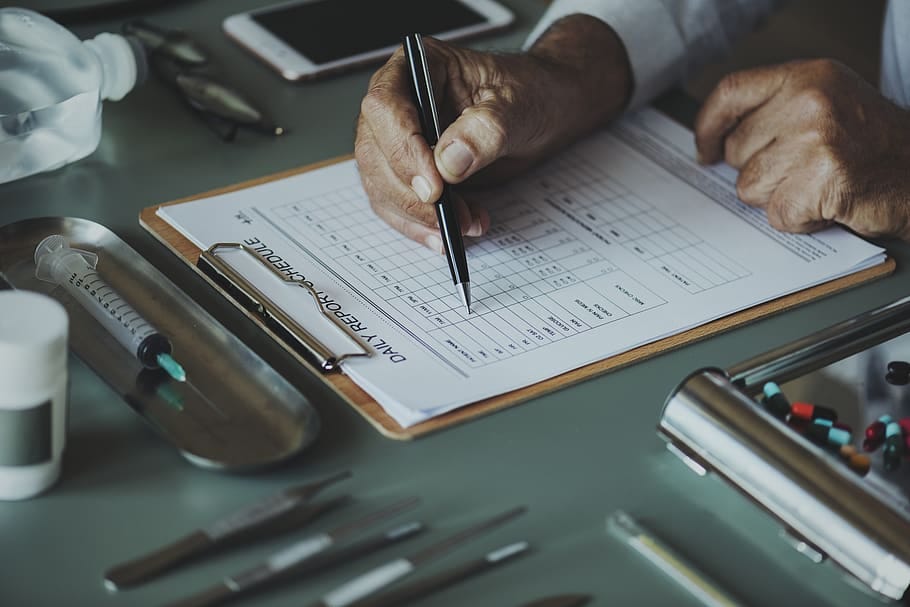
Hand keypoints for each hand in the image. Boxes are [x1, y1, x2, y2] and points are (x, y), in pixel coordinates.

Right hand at [354, 15, 631, 249]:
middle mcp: (399, 102)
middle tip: (449, 217)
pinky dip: (422, 226)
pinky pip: (398, 206)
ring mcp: (398, 140)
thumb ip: (485, 130)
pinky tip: (455, 232)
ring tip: (466, 224)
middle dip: (410, 194)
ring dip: (418, 216)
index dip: (403, 148)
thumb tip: (449, 162)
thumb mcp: (518, 106)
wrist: (543, 112)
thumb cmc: (530, 94)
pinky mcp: (408, 173)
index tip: (434, 186)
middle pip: (375, 152)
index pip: (385, 106)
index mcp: (417, 67)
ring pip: (381, 186)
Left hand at [695, 59, 909, 239]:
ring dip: (779, 196)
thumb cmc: (874, 145)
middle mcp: (808, 101)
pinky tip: (828, 203)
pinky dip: (799, 219)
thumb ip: (775, 112)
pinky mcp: (819, 180)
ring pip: (750, 186)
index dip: (708, 125)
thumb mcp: (827, 104)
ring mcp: (814, 140)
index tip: (705, 149)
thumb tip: (717, 142)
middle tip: (801, 170)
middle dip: (760, 170)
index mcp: (807, 77)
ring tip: (817, 184)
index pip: (731, 92)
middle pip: (737, 149)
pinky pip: (777, 213)